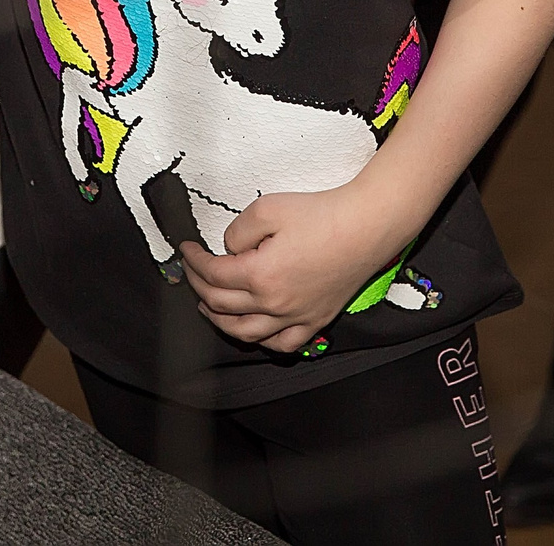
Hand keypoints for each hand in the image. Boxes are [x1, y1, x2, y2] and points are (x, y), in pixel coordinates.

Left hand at [180, 182, 405, 352]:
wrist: (366, 227)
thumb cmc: (322, 215)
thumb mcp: (267, 209)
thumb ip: (237, 232)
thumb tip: (230, 250)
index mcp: (259, 276)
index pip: (213, 274)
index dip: (194, 262)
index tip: (187, 250)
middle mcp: (275, 304)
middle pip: (222, 305)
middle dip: (199, 287)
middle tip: (192, 273)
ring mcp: (297, 317)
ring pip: (247, 333)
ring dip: (220, 321)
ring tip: (208, 307)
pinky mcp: (316, 320)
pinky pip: (283, 344)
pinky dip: (262, 342)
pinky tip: (254, 332)